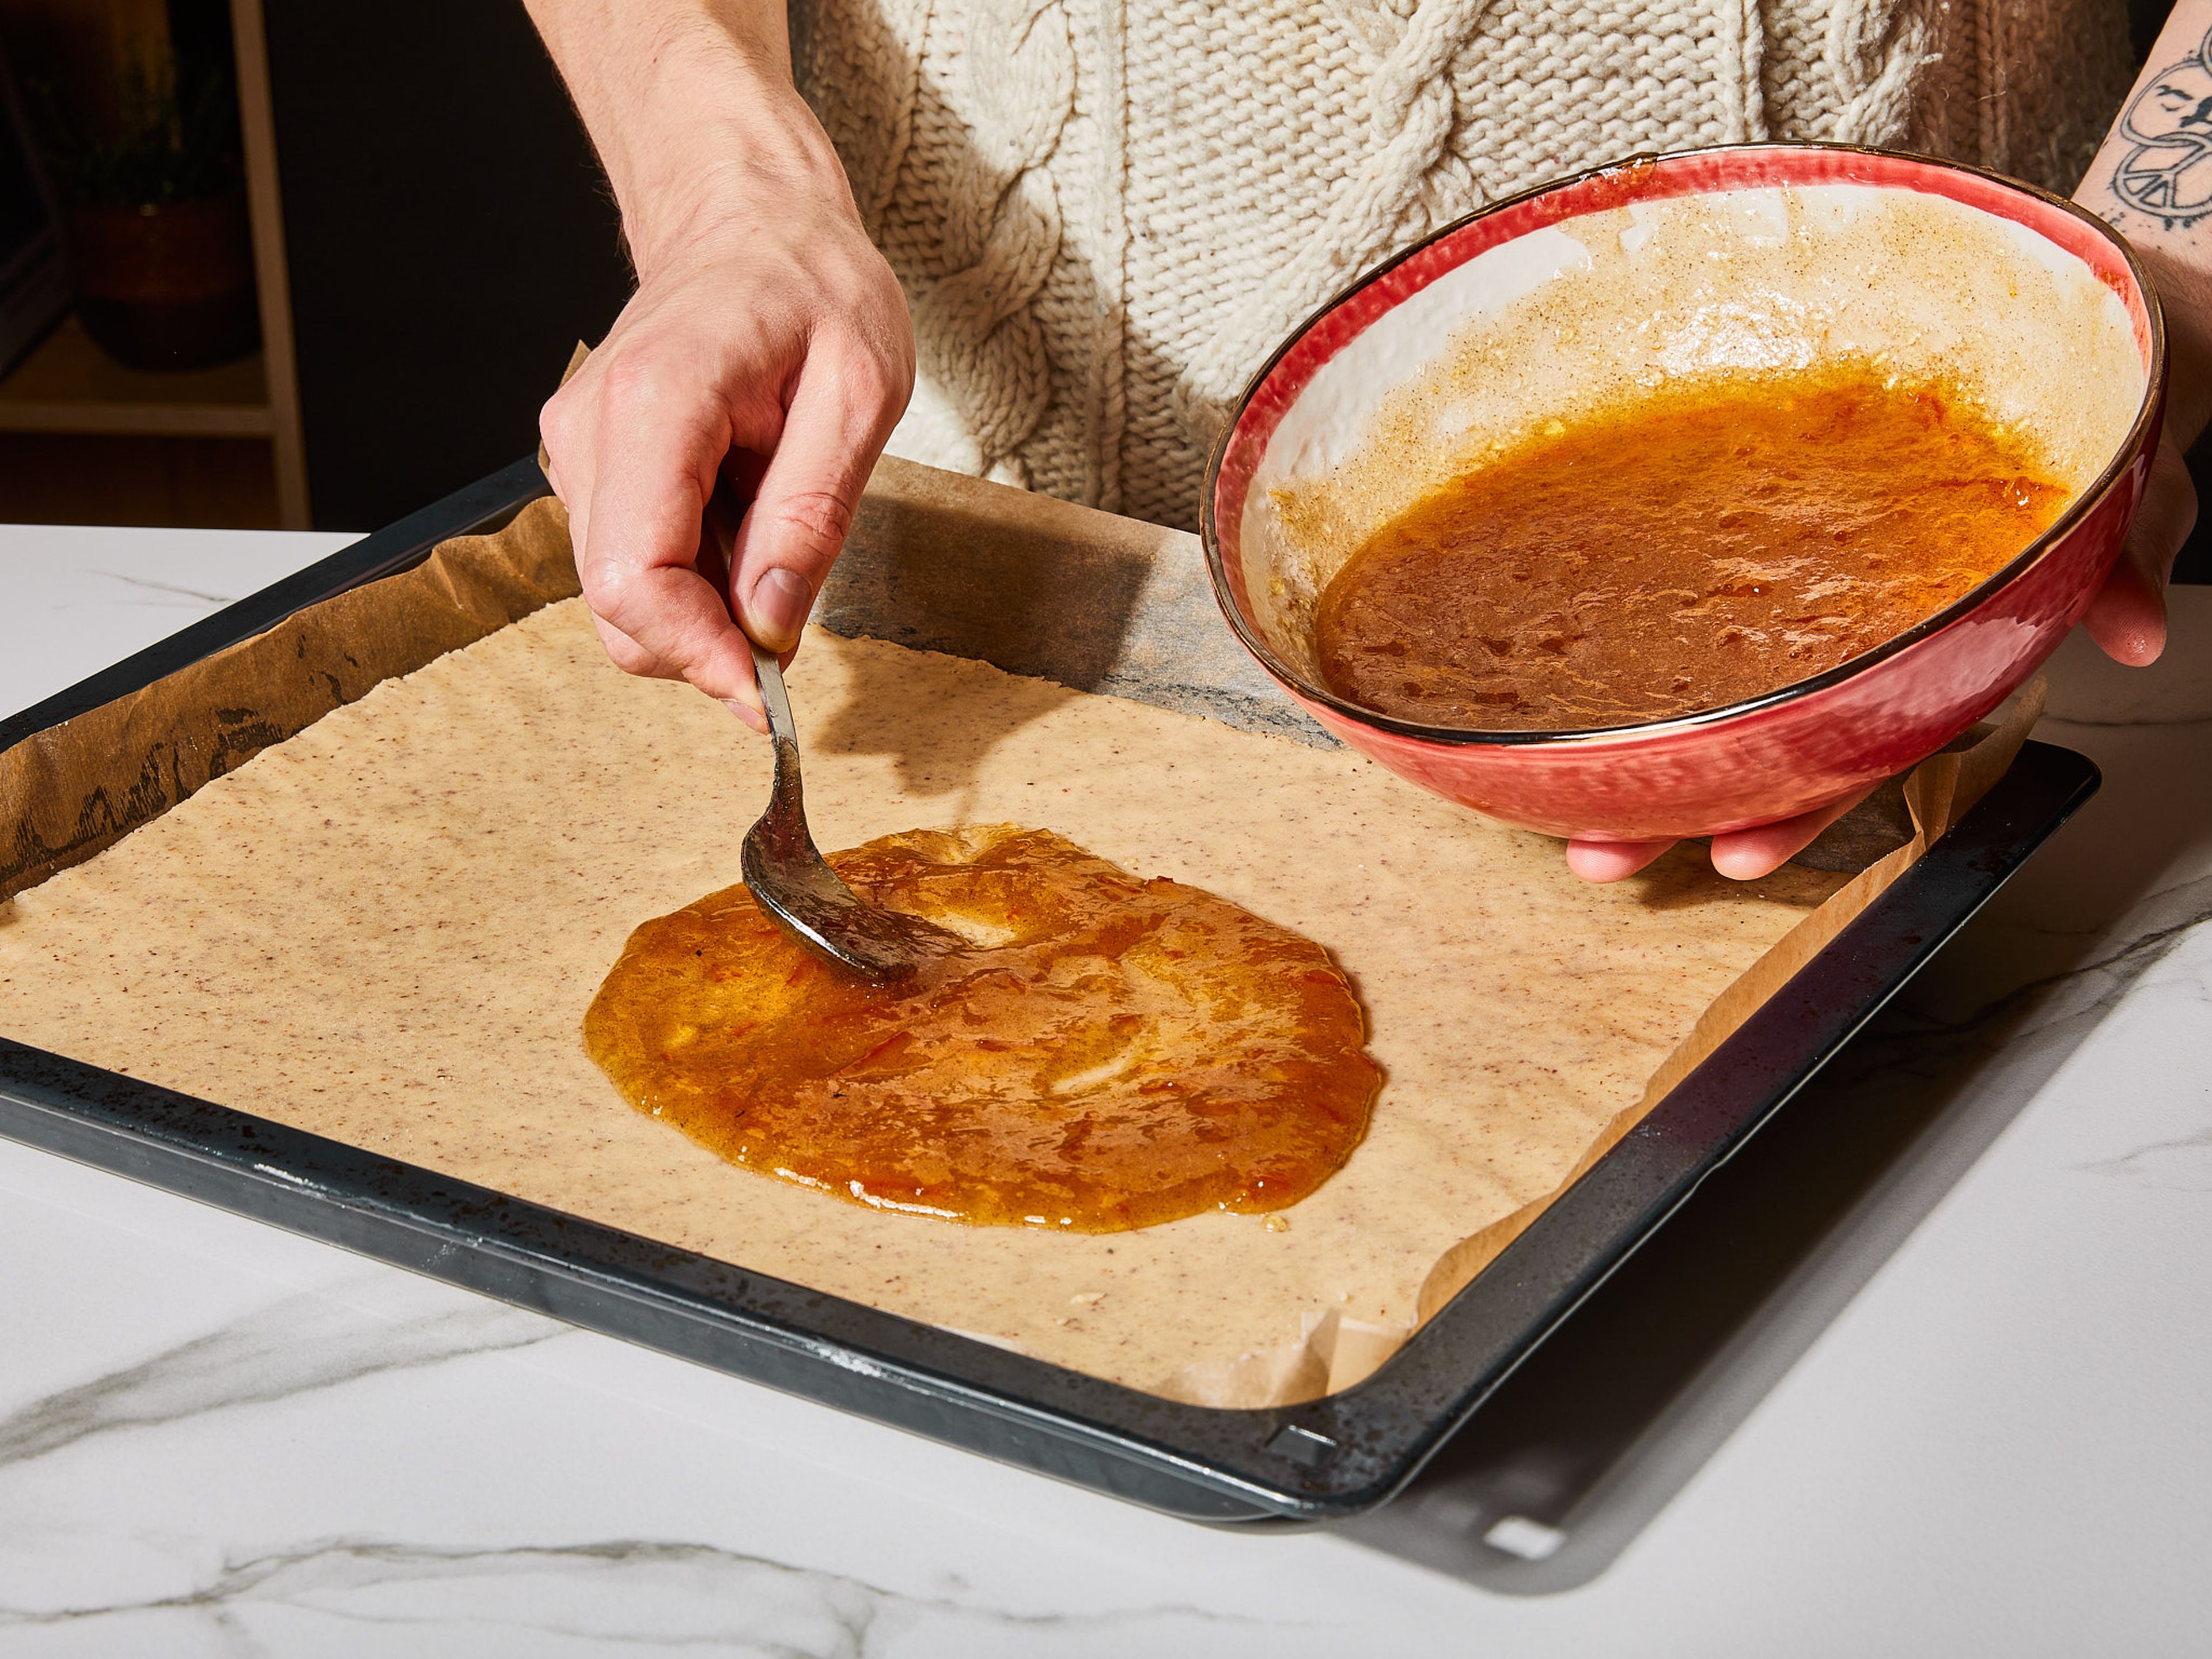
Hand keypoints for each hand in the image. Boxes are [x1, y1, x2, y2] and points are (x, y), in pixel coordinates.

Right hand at [527, 4, 912, 729]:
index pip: (634, 578)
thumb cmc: (813, 291)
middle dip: (705, 648)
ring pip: (623, 597)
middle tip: (791, 631)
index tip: (767, 691)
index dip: (699, 655)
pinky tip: (743, 518)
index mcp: (655, 403)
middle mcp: (591, 432)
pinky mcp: (591, 469)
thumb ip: (810, 516)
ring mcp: (580, 452)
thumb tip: (771, 627)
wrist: (751, 221)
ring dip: (704, 611)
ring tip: (775, 535)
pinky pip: (634, 563)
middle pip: (618, 607)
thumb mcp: (860, 392)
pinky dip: (694, 579)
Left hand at [1569, 0, 2211, 887]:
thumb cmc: (2089, 390)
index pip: (1863, 741)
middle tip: (1599, 854)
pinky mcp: (1769, 510)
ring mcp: (1810, 574)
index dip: (1801, 806)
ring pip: (1718, 673)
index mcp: (1937, 626)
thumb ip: (2125, 543)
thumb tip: (2137, 625)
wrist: (2077, 313)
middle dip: (1681, 798)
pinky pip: (1692, 576)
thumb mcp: (2123, 462)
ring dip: (1641, 737)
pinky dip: (1626, 619)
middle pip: (1765, 732)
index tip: (1735, 854)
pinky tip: (1549, 648)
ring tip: (1557, 800)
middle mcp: (1860, 616)